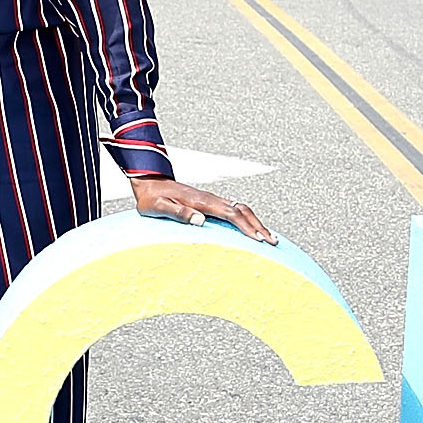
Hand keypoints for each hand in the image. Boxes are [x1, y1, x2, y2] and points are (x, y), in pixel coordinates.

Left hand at [129, 175, 274, 243]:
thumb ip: (178, 213)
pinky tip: (252, 228)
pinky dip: (247, 219)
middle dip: (259, 226)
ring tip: (269, 237)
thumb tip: (200, 220)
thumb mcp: (158, 207)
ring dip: (256, 222)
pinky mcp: (210, 202)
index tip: (259, 239)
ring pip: (241, 209)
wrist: (149, 181)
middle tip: (273, 241)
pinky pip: (234, 210)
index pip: (231, 214)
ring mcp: (212, 199)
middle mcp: (210, 199)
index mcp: (201, 201)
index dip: (246, 227)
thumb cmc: (151, 198)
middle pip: (242, 211)